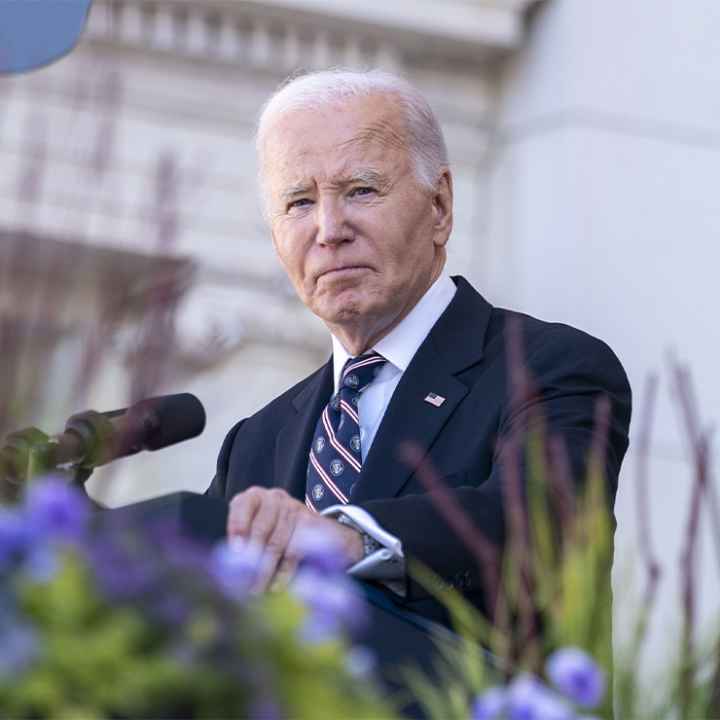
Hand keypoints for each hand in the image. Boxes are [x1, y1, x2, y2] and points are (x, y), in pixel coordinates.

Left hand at [226, 487, 363, 590]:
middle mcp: (273, 498)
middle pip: (260, 528)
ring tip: (257, 589)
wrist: (312, 529)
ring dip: (266, 570)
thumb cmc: (272, 531)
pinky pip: (295, 550)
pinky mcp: (310, 522)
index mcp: (253, 497)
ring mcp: (293, 508)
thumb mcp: (253, 530)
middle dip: (251, 559)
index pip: (242, 507)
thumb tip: (229, 567)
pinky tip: (276, 585)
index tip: (235, 552)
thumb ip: (241, 542)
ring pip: (277, 542)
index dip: (237, 528)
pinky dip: (284, 571)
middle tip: (243, 582)